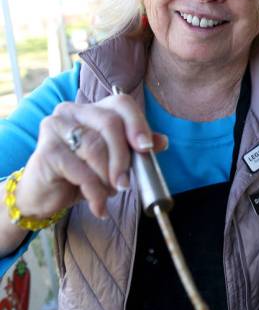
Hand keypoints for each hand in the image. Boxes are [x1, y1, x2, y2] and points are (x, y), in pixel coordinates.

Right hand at [15, 93, 167, 219]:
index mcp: (93, 109)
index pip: (121, 103)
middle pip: (110, 123)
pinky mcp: (46, 150)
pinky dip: (95, 192)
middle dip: (123, 157)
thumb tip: (162, 141)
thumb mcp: (113, 162)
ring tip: (108, 193)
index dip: (138, 124)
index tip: (147, 148)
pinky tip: (98, 206)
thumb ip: (135, 150)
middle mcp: (72, 111)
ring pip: (95, 147)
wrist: (45, 196)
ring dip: (108, 178)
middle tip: (126, 184)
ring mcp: (56, 127)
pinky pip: (81, 171)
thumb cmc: (80, 175)